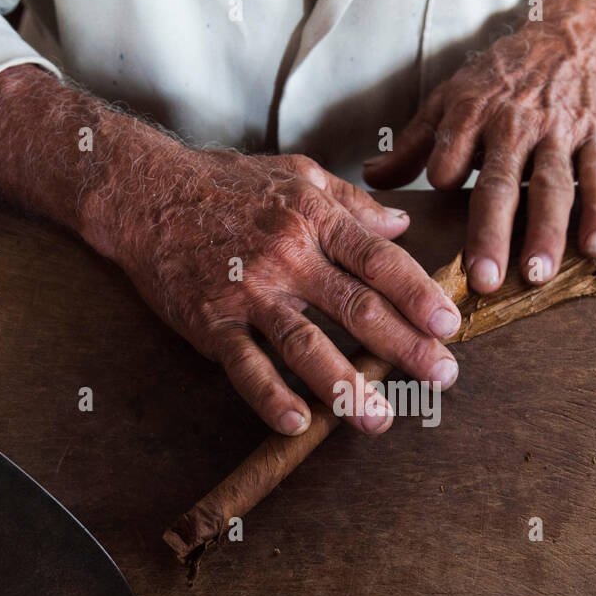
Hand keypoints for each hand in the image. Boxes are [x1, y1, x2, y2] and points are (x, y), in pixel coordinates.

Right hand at [118, 149, 460, 435]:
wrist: (147, 193)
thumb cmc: (227, 184)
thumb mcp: (296, 174)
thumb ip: (352, 203)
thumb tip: (402, 225)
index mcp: (314, 219)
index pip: (379, 261)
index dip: (417, 294)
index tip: (448, 324)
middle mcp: (287, 256)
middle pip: (357, 307)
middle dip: (405, 346)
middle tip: (442, 377)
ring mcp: (248, 291)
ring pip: (305, 344)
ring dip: (346, 386)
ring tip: (378, 419)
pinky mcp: (211, 320)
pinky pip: (244, 364)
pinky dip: (269, 394)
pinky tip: (296, 421)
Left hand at [363, 0, 595, 291]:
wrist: (566, 39)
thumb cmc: (497, 80)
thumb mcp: (448, 100)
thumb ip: (412, 145)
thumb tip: (370, 177)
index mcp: (471, 115)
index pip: (447, 160)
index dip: (442, 182)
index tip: (432, 219)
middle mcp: (515, 124)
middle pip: (500, 184)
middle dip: (491, 234)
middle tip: (484, 279)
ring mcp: (559, 131)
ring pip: (552, 186)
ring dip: (546, 232)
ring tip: (537, 273)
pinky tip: (594, 247)